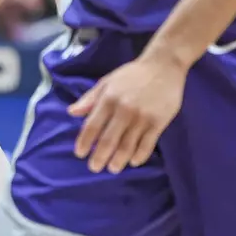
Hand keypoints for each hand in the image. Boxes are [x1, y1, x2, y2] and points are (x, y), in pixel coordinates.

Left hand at [67, 49, 187, 172]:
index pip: (92, 125)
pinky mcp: (158, 123)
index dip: (84, 142)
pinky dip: (139, 156)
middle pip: (108, 140)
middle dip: (99, 156)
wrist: (163, 67)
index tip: (79, 154)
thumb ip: (90, 99)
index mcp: (108, 99)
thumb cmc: (132, 74)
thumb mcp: (107, 82)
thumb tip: (71, 112)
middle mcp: (123, 110)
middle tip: (94, 168)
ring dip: (118, 160)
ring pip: (127, 146)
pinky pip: (147, 145)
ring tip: (112, 168)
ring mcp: (142, 118)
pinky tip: (133, 162)